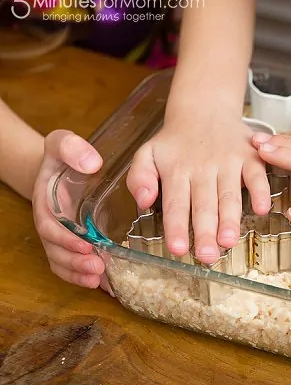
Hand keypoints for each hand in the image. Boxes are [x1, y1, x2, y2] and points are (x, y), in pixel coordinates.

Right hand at [32, 130, 111, 293]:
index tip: (85, 245)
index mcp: (46, 204)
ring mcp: (61, 237)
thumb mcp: (62, 143)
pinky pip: (73, 266)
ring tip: (100, 279)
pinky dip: (84, 277)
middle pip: (56, 251)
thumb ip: (72, 148)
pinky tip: (105, 285)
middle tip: (98, 267)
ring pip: (64, 263)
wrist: (62, 166)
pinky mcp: (73, 243)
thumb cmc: (64, 156)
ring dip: (80, 274)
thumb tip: (93, 162)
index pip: (50, 227)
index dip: (64, 239)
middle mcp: (52, 224)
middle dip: (75, 262)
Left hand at [126, 110, 271, 264]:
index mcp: (176, 170)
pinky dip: (261, 191)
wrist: (205, 108)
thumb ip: (139, 177)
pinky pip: (257, 174)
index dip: (177, 227)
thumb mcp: (147, 153)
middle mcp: (202, 167)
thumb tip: (143, 201)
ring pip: (229, 194)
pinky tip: (261, 209)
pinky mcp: (249, 157)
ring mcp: (228, 162)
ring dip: (230, 218)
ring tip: (228, 241)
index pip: (175, 203)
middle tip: (207, 255)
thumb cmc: (176, 141)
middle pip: (204, 204)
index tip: (178, 248)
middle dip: (205, 231)